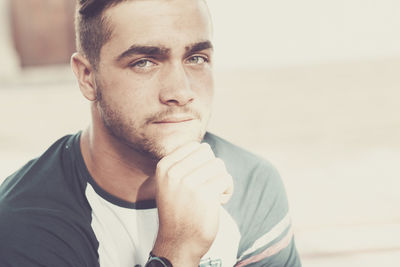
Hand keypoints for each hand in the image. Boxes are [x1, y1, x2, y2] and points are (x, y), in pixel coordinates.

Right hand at [152, 142, 232, 265]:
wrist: (179, 242)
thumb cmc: (179, 211)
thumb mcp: (170, 183)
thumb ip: (182, 164)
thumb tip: (204, 147)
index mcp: (164, 167)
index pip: (195, 146)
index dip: (202, 162)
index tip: (197, 178)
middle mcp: (173, 173)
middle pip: (208, 153)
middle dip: (212, 169)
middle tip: (206, 186)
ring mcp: (188, 183)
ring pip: (219, 165)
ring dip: (220, 180)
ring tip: (212, 195)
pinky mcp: (205, 194)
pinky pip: (226, 179)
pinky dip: (227, 191)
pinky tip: (218, 202)